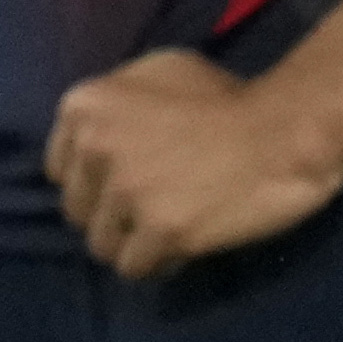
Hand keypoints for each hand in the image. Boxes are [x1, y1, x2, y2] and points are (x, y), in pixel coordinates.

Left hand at [45, 47, 342, 280]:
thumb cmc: (226, 97)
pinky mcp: (160, 230)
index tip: (124, 186)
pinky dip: (157, 265)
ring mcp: (125, 190)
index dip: (93, 184)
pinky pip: (134, 267)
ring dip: (131, 246)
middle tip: (150, 213)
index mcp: (83, 106)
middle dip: (110, 217)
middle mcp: (93, 147)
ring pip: (101, 245)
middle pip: (77, 211)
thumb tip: (94, 137)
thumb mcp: (154, 74)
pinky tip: (182, 249)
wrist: (284, 130)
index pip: (59, 171)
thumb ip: (115, 105)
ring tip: (165, 234)